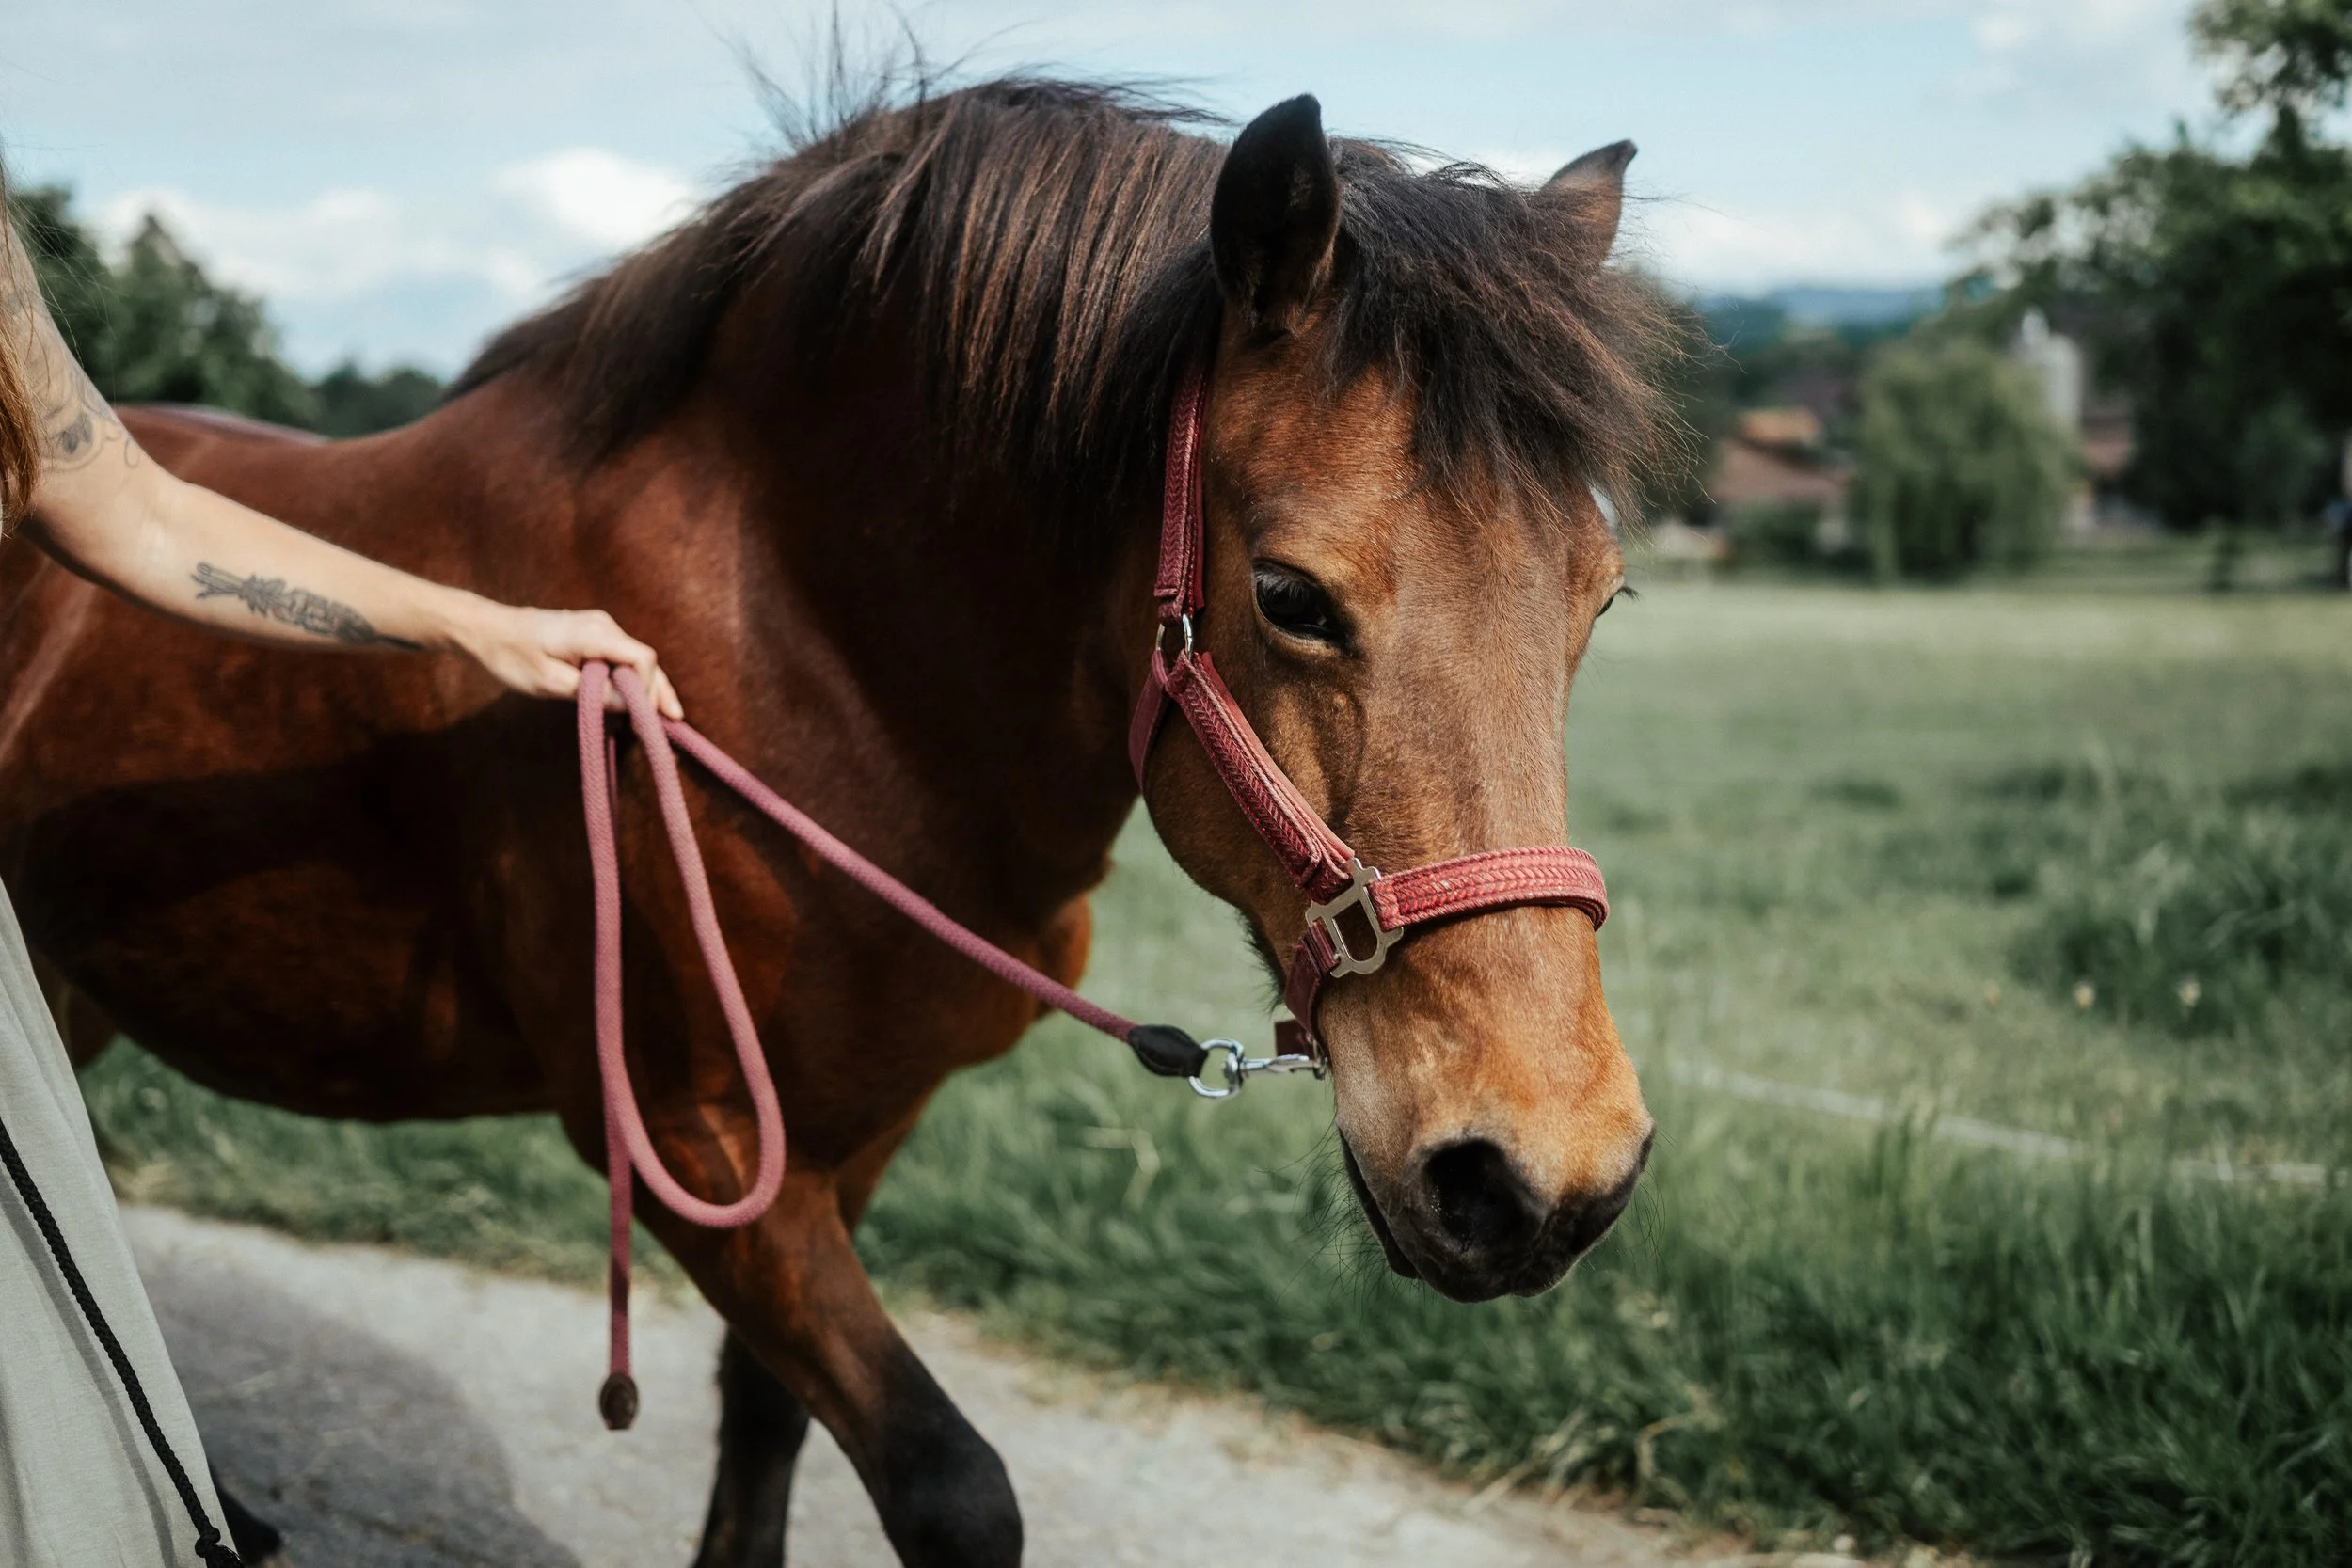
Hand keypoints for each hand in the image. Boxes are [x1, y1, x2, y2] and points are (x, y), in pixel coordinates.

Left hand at [457, 602, 684, 720]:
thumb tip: (630, 705)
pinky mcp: (593, 635)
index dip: (647, 689)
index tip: (639, 717)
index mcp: (594, 634)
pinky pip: (622, 658)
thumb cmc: (511, 656)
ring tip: (666, 716)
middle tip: (673, 723)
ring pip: (636, 660)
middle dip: (658, 692)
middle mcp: (604, 625)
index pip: (642, 659)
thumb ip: (592, 693)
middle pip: (645, 660)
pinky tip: (640, 702)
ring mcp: (600, 628)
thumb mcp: (549, 681)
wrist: (486, 629)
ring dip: (648, 688)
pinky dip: (632, 680)